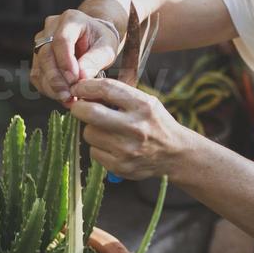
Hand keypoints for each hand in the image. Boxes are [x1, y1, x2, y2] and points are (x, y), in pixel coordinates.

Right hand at [30, 11, 119, 103]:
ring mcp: (41, 41)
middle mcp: (51, 27)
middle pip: (46, 54)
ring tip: (67, 100)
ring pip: (39, 67)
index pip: (61, 40)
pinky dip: (48, 88)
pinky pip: (37, 75)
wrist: (93, 37)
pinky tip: (62, 97)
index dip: (65, 61)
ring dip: (51, 87)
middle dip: (56, 78)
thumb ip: (95, 59)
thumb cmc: (101, 40)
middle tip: (69, 96)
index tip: (74, 79)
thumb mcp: (107, 47)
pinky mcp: (38, 57)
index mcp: (71, 19)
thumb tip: (82, 76)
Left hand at [69, 77, 184, 180]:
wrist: (175, 154)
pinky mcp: (120, 166)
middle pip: (90, 112)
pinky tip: (112, 146)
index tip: (78, 87)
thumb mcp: (146, 102)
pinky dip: (98, 147)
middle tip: (80, 107)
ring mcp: (127, 149)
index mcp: (143, 106)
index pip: (106, 88)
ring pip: (89, 133)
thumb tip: (85, 90)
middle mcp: (136, 127)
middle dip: (78, 107)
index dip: (85, 86)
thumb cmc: (156, 124)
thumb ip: (119, 95)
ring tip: (107, 130)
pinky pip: (93, 151)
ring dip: (92, 130)